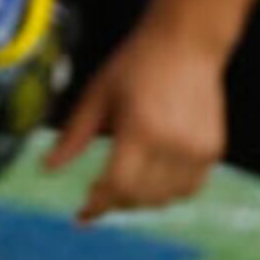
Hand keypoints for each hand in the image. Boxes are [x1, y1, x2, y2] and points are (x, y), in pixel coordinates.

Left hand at [44, 30, 227, 225]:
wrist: (186, 43)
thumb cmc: (135, 65)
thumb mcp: (96, 95)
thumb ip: (73, 136)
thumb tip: (46, 168)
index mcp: (140, 129)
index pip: (117, 186)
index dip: (97, 206)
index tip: (82, 216)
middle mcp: (173, 144)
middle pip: (140, 197)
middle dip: (115, 202)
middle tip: (98, 193)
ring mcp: (197, 149)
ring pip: (165, 199)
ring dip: (141, 199)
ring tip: (123, 183)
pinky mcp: (213, 149)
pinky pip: (187, 188)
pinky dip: (167, 191)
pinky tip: (151, 177)